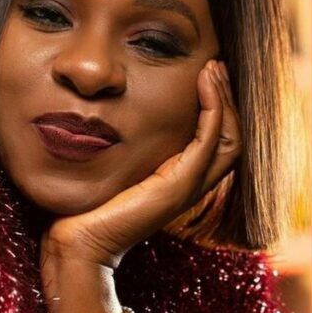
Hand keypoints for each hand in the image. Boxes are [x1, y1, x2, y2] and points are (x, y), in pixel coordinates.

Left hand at [41, 59, 240, 269]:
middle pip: (232, 137)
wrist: (80, 246)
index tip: (207, 74)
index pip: (218, 139)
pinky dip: (213, 107)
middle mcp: (193, 185)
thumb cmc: (88, 210)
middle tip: (215, 65)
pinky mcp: (178, 186)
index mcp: (181, 180)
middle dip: (228, 98)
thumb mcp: (116, 168)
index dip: (219, 106)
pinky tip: (205, 83)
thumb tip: (114, 112)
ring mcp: (189, 187)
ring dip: (224, 98)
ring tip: (213, 69)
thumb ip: (129, 147)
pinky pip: (208, 140)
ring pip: (229, 137)